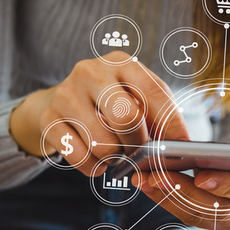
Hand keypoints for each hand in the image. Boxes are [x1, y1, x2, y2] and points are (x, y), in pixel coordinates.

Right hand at [9, 51, 188, 175]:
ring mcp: (66, 93)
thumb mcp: (134, 97)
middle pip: (127, 117)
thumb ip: (157, 115)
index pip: (155, 93)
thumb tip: (180, 145)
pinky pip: (80, 156)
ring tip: (116, 155)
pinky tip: (97, 162)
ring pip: (103, 142)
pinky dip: (94, 168)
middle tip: (138, 153)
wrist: (58, 102)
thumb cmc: (108, 104)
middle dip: (138, 144)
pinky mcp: (49, 118)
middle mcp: (92, 72)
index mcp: (121, 62)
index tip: (180, 146)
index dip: (171, 124)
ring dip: (115, 158)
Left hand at [134, 128, 229, 229]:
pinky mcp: (212, 227)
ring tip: (145, 179)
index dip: (226, 185)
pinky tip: (148, 184)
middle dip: (184, 192)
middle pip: (217, 209)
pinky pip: (186, 215)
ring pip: (197, 216)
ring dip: (167, 197)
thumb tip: (226, 154)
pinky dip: (164, 199)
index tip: (201, 176)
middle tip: (159, 176)